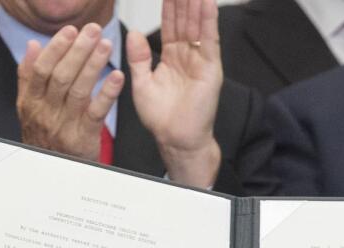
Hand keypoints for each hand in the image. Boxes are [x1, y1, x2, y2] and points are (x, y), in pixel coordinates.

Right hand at [16, 23, 123, 160]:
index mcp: (31, 103)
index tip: (70, 31)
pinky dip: (107, 93)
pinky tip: (117, 77)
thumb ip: (28, 77)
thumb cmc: (44, 136)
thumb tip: (32, 46)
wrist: (51, 175)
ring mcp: (64, 127)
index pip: (41, 70)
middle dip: (78, 51)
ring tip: (105, 45)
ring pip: (78, 91)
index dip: (56, 48)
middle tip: (93, 31)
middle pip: (61, 77)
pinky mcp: (83, 139)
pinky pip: (96, 113)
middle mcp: (45, 114)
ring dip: (93, 65)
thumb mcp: (29, 108)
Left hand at [128, 0, 221, 186]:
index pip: (170, 26)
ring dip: (196, 5)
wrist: (175, 138)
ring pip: (197, 26)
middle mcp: (186, 56)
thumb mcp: (141, 84)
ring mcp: (199, 60)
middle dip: (183, 1)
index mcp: (170, 58)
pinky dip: (208, 21)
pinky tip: (207, 4)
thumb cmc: (160, 118)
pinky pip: (209, 40)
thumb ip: (139, 58)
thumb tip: (133, 33)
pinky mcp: (210, 68)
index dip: (169, 7)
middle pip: (185, 21)